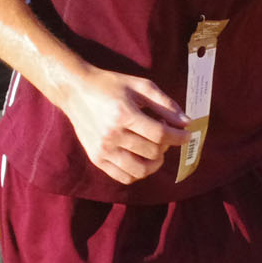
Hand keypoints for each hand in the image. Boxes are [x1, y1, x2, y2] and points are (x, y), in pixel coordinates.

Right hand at [65, 66, 188, 183]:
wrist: (75, 91)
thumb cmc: (111, 85)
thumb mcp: (140, 86)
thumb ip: (165, 104)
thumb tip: (186, 123)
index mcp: (124, 114)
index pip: (160, 134)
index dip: (178, 137)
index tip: (186, 135)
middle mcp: (112, 135)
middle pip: (152, 152)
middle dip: (166, 146)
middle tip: (164, 135)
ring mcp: (102, 149)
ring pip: (140, 170)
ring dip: (155, 163)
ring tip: (155, 151)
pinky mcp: (96, 158)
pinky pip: (124, 177)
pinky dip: (138, 172)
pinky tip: (141, 159)